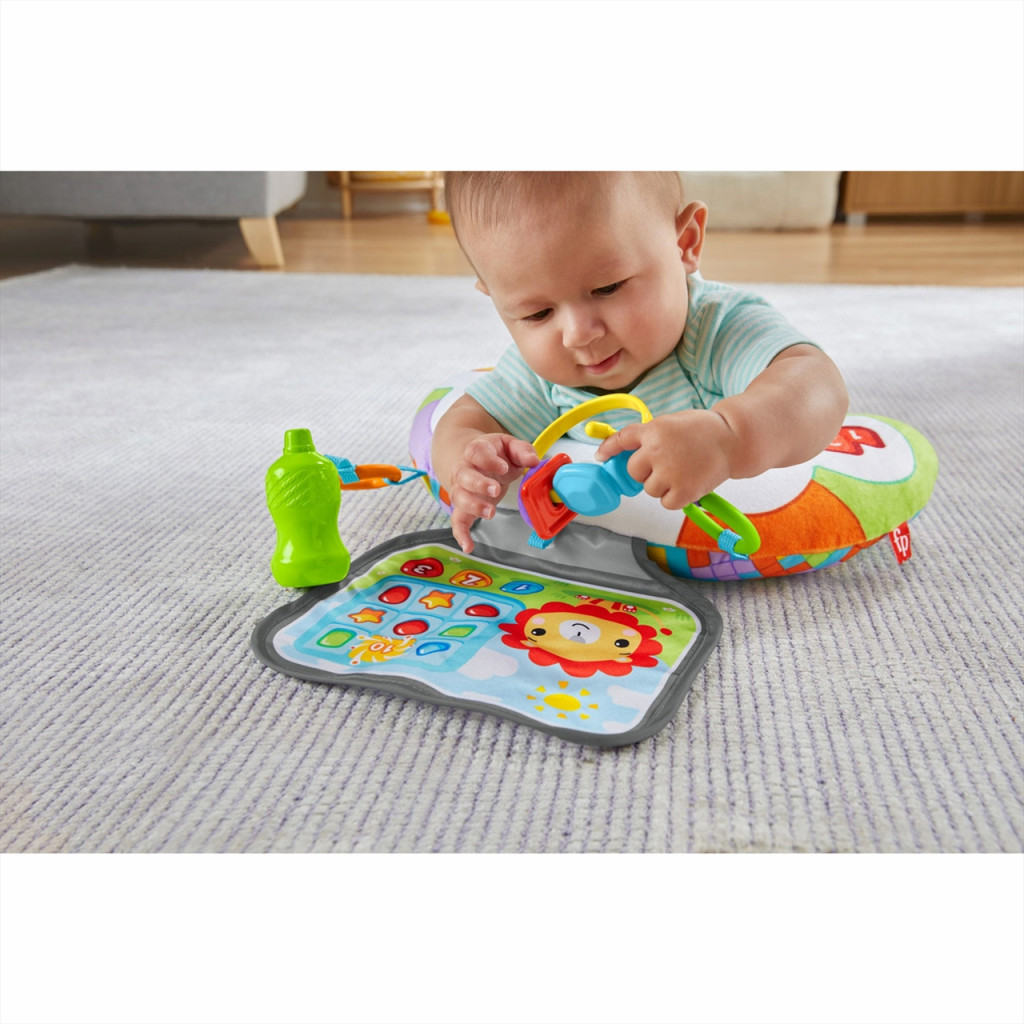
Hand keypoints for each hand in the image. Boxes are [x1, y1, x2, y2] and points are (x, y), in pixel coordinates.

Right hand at [448, 433, 539, 552]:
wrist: (472, 459)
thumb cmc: (494, 454)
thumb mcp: (509, 446)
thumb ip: (522, 451)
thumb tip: (534, 461)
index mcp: (477, 450)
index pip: (477, 452)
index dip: (488, 460)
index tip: (503, 467)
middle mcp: (464, 470)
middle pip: (464, 476)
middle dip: (479, 483)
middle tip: (496, 490)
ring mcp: (461, 489)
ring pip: (459, 497)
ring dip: (473, 506)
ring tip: (490, 512)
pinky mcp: (463, 507)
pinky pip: (457, 521)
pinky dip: (461, 534)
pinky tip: (469, 546)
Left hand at [595, 410, 736, 509]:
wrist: (733, 439)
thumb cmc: (703, 430)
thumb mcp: (670, 422)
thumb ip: (649, 436)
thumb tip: (627, 454)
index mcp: (653, 430)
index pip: (622, 440)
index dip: (608, 449)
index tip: (601, 457)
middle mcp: (656, 451)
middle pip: (633, 472)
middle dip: (645, 471)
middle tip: (667, 464)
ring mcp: (669, 472)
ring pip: (649, 489)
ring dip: (661, 485)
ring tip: (683, 471)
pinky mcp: (682, 491)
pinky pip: (665, 502)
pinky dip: (674, 498)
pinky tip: (688, 483)